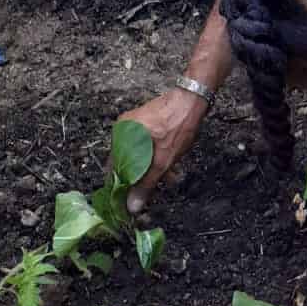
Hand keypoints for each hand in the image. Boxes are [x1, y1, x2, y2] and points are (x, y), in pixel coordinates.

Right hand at [118, 87, 208, 211]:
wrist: (193, 99)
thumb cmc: (177, 125)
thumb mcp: (162, 161)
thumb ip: (146, 184)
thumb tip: (132, 205)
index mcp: (121, 135)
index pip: (113, 168)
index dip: (122, 186)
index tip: (130, 199)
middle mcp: (124, 128)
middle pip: (127, 161)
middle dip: (142, 178)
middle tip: (156, 188)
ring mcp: (136, 124)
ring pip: (139, 154)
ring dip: (153, 168)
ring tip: (170, 177)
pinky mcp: (148, 122)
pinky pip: (146, 145)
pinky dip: (156, 155)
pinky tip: (171, 165)